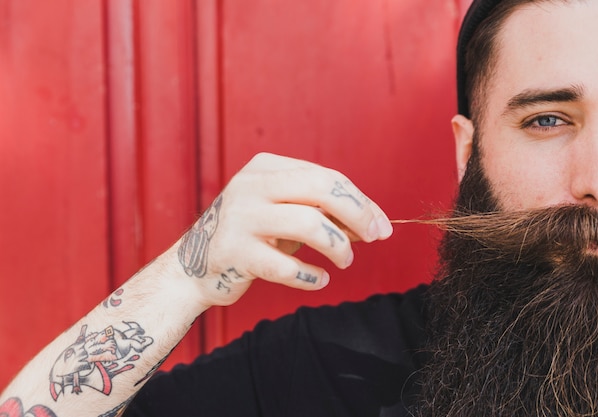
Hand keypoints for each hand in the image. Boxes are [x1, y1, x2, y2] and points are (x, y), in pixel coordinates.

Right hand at [176, 153, 392, 306]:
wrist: (194, 267)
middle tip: (373, 238)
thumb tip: (372, 222)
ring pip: (309, 224)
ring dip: (338, 246)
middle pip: (321, 189)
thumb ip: (322, 211)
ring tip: (345, 261)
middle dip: (357, 215)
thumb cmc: (251, 237)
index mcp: (265, 168)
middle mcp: (251, 186)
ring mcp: (240, 217)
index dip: (360, 201)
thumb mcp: (284, 213)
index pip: (326, 177)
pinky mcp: (233, 252)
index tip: (381, 225)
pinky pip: (286, 266)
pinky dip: (311, 276)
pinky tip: (318, 279)